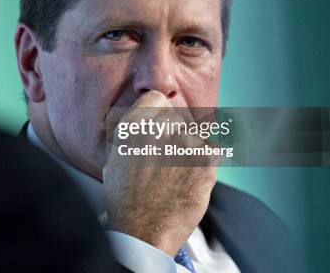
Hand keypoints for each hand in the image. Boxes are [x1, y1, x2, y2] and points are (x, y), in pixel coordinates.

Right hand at [102, 90, 221, 255]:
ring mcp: (185, 143)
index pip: (157, 98)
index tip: (160, 127)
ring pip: (195, 137)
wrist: (143, 231)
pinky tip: (190, 181)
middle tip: (166, 161)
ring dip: (189, 152)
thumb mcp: (115, 159)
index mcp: (134, 125)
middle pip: (177, 119)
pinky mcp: (206, 160)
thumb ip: (132, 135)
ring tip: (175, 178)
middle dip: (174, 136)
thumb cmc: (126, 200)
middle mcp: (160, 128)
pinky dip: (206, 165)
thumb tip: (146, 122)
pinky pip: (213, 152)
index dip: (158, 113)